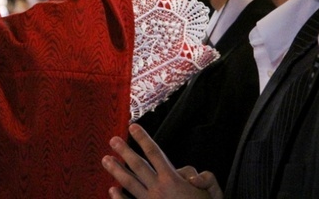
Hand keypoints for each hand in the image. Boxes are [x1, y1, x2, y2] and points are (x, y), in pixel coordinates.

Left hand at [101, 123, 220, 198]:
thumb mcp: (213, 191)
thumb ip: (204, 178)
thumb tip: (191, 175)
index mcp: (173, 180)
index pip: (154, 153)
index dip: (143, 138)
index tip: (133, 126)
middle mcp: (159, 189)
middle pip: (137, 165)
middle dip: (124, 151)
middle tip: (112, 139)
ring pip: (129, 184)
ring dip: (116, 171)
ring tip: (105, 160)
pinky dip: (119, 198)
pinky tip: (111, 190)